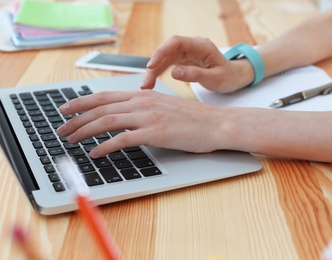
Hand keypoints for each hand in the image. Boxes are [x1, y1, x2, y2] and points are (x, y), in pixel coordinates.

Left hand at [56, 90, 231, 157]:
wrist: (215, 124)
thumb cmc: (193, 119)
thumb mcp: (164, 107)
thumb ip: (144, 108)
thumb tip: (126, 116)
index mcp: (143, 95)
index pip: (105, 96)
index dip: (81, 102)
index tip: (66, 109)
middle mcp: (143, 102)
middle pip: (100, 107)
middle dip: (76, 118)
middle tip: (61, 128)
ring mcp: (148, 116)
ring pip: (107, 121)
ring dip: (84, 131)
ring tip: (70, 140)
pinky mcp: (155, 133)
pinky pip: (122, 139)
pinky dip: (105, 146)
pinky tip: (95, 153)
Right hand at [140, 35, 253, 92]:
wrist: (234, 77)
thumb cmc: (228, 77)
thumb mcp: (215, 79)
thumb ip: (195, 75)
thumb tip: (174, 72)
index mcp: (201, 45)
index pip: (176, 42)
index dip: (162, 51)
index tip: (152, 65)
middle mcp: (192, 46)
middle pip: (167, 51)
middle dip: (154, 65)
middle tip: (146, 82)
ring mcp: (187, 53)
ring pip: (165, 58)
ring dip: (154, 71)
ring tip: (145, 86)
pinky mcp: (184, 60)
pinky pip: (168, 64)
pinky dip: (159, 73)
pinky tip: (151, 82)